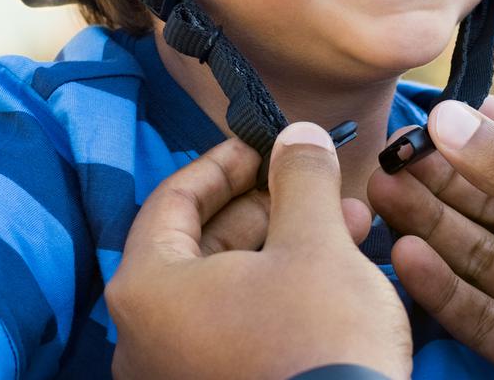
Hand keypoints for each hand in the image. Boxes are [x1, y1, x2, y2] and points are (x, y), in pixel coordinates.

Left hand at [107, 122, 411, 379]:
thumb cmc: (318, 344)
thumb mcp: (316, 244)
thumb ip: (300, 179)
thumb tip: (297, 136)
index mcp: (147, 290)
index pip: (172, 199)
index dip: (225, 162)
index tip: (267, 144)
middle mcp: (144, 338)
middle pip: (200, 243)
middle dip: (269, 204)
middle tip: (316, 181)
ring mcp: (177, 374)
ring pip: (228, 285)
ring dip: (286, 244)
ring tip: (349, 221)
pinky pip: (238, 326)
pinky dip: (280, 291)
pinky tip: (337, 270)